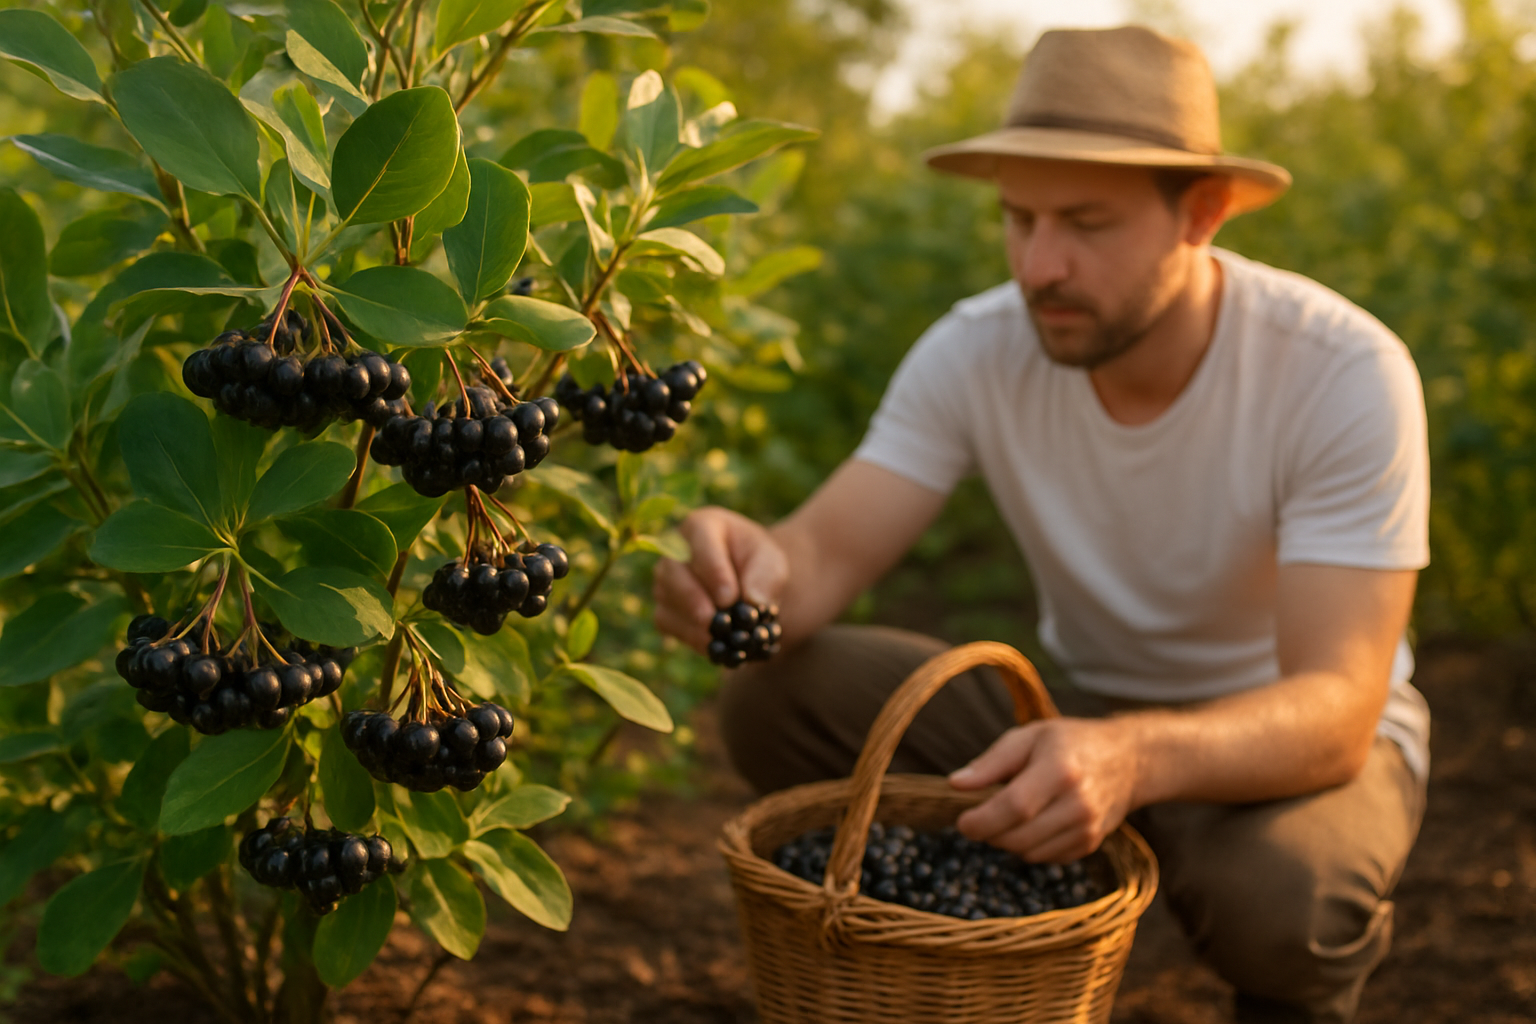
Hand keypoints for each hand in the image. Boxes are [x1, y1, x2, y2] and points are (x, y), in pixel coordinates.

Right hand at [652, 506, 787, 653]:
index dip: (713, 570)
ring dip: (692, 622)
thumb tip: (753, 603)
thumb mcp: (772, 564)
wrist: (749, 584)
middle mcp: (674, 549)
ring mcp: (665, 579)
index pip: (700, 540)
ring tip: (719, 638)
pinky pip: (667, 622)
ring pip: (666, 598)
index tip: (729, 598)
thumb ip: (765, 579)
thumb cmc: (760, 565)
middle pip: (672, 570)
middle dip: (692, 598)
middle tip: (712, 620)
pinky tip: (715, 646)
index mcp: (702, 525)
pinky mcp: (665, 607)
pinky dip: (691, 637)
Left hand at [947, 717, 1141, 862]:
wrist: (1127, 760)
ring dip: (1007, 840)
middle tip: (980, 815)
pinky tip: (1034, 822)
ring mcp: (1088, 828)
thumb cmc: (1069, 743)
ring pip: (1029, 853)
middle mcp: (1078, 803)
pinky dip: (1029, 846)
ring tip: (1009, 814)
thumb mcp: (1029, 737)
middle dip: (989, 832)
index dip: (982, 820)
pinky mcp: (1090, 844)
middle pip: (1019, 836)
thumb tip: (956, 784)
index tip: (962, 822)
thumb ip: (991, 762)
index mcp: (1060, 770)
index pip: (1015, 806)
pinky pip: (1045, 858)